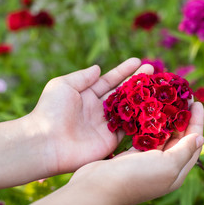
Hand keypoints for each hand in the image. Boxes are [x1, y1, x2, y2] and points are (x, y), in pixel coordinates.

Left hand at [28, 58, 153, 174]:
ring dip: (142, 99)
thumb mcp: (63, 85)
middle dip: (137, 82)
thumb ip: (83, 77)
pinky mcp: (110, 140)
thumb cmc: (50, 111)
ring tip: (157, 87)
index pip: (109, 80)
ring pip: (128, 109)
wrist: (46, 143)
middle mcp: (98, 109)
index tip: (138, 61)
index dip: (124, 71)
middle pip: (122, 93)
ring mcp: (105, 125)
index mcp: (87, 95)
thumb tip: (98, 68)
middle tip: (153, 70)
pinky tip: (153, 110)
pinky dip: (140, 120)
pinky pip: (128, 129)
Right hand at [69, 102, 203, 204]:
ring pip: (162, 136)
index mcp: (176, 171)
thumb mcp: (167, 165)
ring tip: (167, 100)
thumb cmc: (136, 177)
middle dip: (183, 118)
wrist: (99, 188)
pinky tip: (149, 111)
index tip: (197, 102)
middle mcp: (164, 166)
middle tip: (182, 97)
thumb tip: (200, 137)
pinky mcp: (132, 155)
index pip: (194, 143)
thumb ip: (184, 150)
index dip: (197, 122)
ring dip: (166, 119)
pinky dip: (149, 125)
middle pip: (179, 138)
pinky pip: (146, 137)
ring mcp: (148, 160)